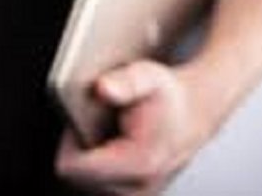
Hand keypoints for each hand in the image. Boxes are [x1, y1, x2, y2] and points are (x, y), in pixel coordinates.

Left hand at [56, 60, 220, 195]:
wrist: (192, 113)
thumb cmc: (168, 96)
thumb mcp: (148, 76)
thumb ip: (124, 82)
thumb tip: (102, 88)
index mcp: (138, 163)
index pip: (72, 167)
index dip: (69, 139)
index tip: (80, 117)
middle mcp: (137, 187)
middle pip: (76, 175)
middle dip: (79, 146)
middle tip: (97, 121)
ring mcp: (134, 194)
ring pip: (84, 180)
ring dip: (89, 155)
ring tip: (109, 131)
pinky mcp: (131, 194)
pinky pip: (96, 182)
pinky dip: (98, 162)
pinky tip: (111, 143)